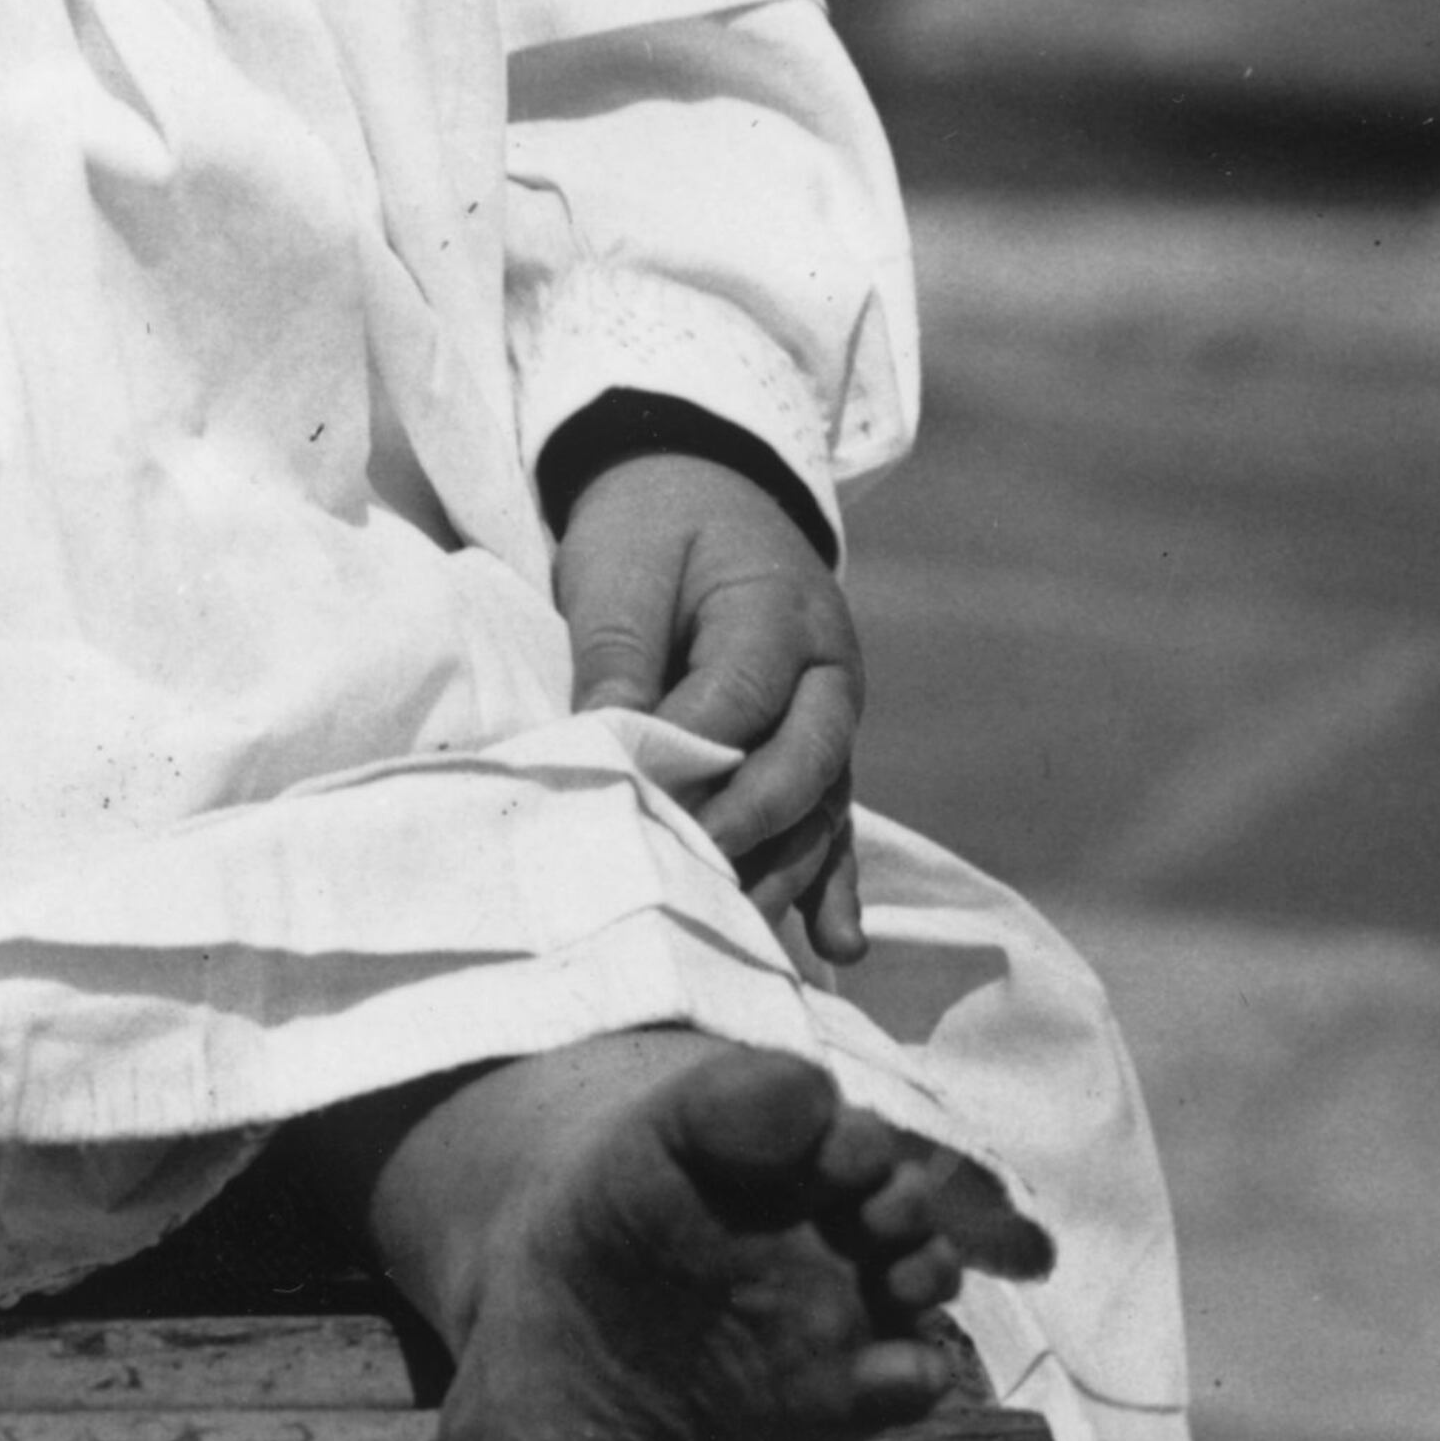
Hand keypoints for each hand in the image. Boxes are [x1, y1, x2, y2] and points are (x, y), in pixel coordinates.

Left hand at [553, 448, 866, 965]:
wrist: (698, 490)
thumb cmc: (651, 528)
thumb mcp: (620, 570)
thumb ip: (619, 655)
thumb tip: (605, 745)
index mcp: (779, 609)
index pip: (742, 694)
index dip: (694, 758)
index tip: (640, 809)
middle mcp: (827, 671)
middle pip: (805, 762)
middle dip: (748, 827)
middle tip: (688, 878)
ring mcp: (831, 717)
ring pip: (820, 806)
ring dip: (783, 872)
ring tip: (738, 937)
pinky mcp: (818, 750)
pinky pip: (832, 821)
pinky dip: (832, 883)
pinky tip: (834, 950)